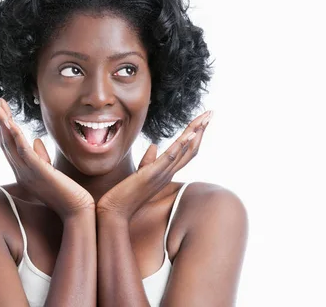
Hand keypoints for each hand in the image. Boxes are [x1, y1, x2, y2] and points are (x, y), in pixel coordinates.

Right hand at [0, 98, 94, 219]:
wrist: (76, 211)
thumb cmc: (65, 194)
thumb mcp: (50, 172)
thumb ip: (41, 157)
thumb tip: (36, 140)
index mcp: (24, 171)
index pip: (10, 145)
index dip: (4, 128)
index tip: (1, 111)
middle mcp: (21, 172)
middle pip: (6, 142)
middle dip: (0, 121)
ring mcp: (28, 172)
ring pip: (11, 144)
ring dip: (3, 124)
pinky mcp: (39, 173)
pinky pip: (24, 152)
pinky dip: (16, 137)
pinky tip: (11, 123)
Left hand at [96, 110, 212, 219]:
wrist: (114, 211)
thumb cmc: (125, 194)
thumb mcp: (140, 174)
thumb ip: (148, 160)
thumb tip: (154, 145)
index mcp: (166, 172)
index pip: (186, 151)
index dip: (196, 135)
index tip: (203, 120)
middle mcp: (168, 173)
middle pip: (191, 149)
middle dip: (202, 129)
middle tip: (211, 113)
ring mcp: (161, 174)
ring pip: (185, 151)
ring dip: (196, 133)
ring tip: (205, 119)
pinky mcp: (151, 175)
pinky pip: (169, 158)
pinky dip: (181, 146)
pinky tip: (190, 134)